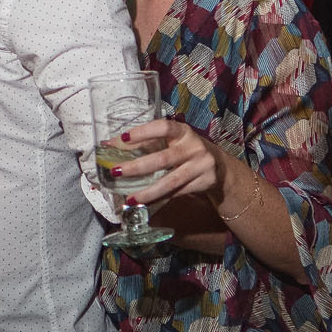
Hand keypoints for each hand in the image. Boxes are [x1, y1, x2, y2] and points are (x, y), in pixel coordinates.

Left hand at [105, 117, 225, 209]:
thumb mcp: (174, 142)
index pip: (162, 127)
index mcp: (183, 131)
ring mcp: (201, 165)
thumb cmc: (187, 151)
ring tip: (130, 199)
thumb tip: (111, 145)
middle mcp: (194, 146)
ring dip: (148, 191)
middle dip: (137, 167)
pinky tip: (146, 204)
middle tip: (116, 172)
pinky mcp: (204, 182)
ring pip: (170, 181)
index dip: (143, 132)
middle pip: (163, 158)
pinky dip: (160, 199)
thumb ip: (149, 143)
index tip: (123, 138)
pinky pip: (177, 193)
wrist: (220, 168)